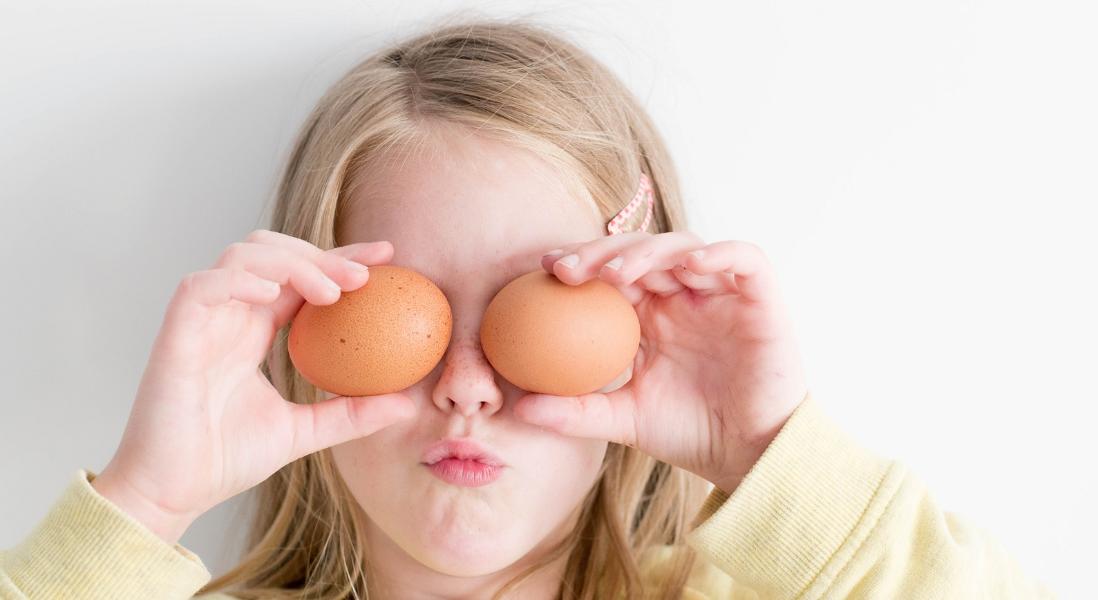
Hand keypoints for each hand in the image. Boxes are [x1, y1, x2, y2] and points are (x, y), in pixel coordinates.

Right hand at [93, 230, 415, 543]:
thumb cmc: (224, 460)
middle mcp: (229, 316)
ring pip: (241, 256)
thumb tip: (407, 405)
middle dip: (321, 254)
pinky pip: (202, 286)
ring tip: (330, 292)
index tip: (388, 258)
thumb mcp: (304, 432)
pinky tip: (274, 291)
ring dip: (290, 262)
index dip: (340, 259)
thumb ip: (351, 414)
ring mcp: (201, 321)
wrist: (172, 493)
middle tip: (365, 275)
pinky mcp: (175, 334)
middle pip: (273, 252)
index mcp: (254, 330)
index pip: (300, 277)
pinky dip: (238, 279)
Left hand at [513, 231, 808, 493]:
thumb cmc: (689, 434)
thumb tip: (518, 408)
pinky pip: (745, 259)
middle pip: (641, 251)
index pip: (611, 272)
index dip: (580, 262)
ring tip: (617, 273)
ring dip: (648, 252)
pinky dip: (719, 254)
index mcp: (650, 315)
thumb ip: (575, 411)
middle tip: (568, 269)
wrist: (749, 456)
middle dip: (602, 252)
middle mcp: (683, 296)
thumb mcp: (623, 421)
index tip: (544, 270)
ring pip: (684, 247)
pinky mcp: (761, 297)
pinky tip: (689, 266)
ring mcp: (721, 293)